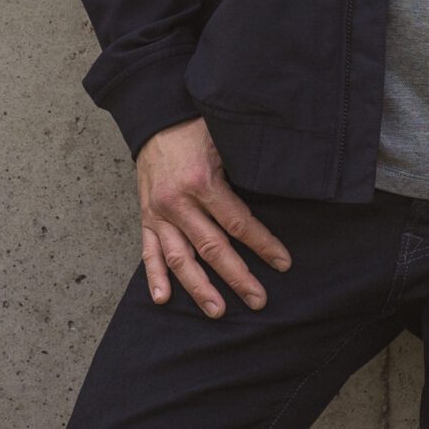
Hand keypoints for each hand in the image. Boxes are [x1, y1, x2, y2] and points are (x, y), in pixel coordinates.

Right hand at [135, 117, 291, 317]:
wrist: (156, 118)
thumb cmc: (197, 127)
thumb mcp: (226, 140)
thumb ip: (245, 168)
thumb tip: (279, 186)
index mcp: (202, 182)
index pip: (238, 222)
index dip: (262, 244)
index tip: (283, 263)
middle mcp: (177, 203)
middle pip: (212, 248)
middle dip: (237, 276)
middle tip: (258, 299)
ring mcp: (158, 214)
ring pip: (179, 258)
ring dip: (198, 287)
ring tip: (217, 310)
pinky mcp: (145, 217)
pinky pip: (148, 252)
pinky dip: (154, 276)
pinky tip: (163, 298)